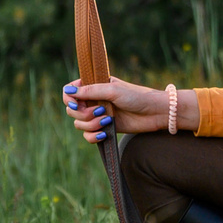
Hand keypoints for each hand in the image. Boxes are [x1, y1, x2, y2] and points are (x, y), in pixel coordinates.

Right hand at [59, 78, 188, 140]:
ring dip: (89, 124)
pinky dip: (93, 136)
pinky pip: (88, 135)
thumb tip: (68, 91)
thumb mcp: (113, 90)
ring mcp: (98, 115)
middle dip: (82, 113)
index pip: (70, 91)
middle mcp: (94, 100)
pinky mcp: (104, 128)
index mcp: (94, 86)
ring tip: (106, 120)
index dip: (70, 98)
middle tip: (99, 111)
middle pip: (72, 109)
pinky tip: (104, 133)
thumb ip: (90, 91)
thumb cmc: (136, 97)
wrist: (155, 113)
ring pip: (79, 123)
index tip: (78, 103)